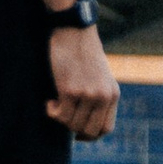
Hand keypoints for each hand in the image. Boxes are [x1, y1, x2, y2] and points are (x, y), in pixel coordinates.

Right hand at [46, 26, 119, 141]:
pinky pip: (59, 115)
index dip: (90, 134)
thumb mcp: (100, 75)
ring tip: (56, 103)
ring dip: (61, 118)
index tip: (77, 131)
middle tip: (63, 116)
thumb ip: (98, 95)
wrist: (74, 29)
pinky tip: (50, 101)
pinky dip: (52, 111)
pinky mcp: (70, 90)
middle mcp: (103, 97)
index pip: (106, 129)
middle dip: (74, 129)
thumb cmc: (83, 50)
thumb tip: (85, 118)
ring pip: (72, 124)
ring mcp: (87, 94)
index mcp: (113, 94)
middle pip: (89, 131)